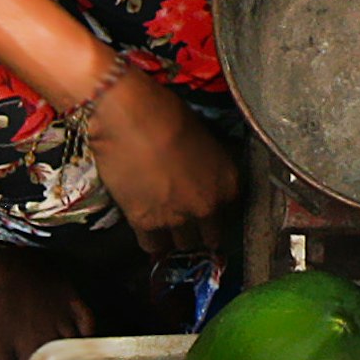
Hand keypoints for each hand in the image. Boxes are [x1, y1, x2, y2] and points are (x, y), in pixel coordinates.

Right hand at [84, 68, 243, 252]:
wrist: (130, 115)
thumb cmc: (168, 114)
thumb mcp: (204, 140)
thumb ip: (208, 169)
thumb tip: (199, 178)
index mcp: (228, 183)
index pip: (229, 215)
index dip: (215, 214)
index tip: (205, 212)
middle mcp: (208, 206)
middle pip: (209, 237)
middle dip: (198, 231)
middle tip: (185, 222)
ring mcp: (177, 218)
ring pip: (181, 245)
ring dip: (174, 237)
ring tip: (164, 224)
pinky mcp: (145, 223)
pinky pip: (152, 245)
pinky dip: (150, 240)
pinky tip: (147, 228)